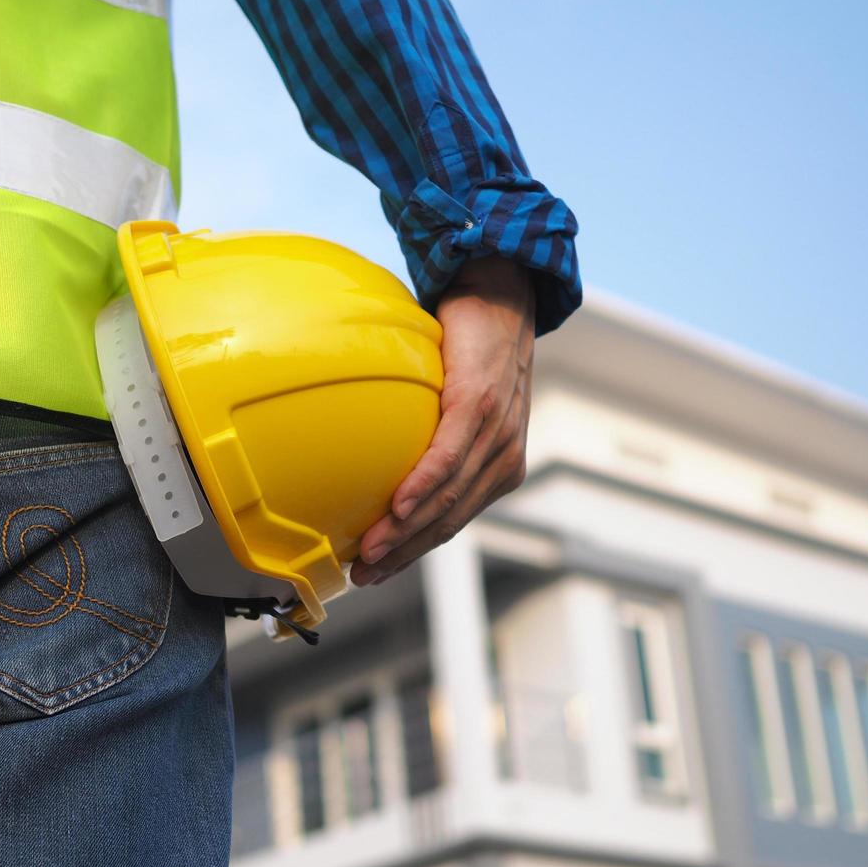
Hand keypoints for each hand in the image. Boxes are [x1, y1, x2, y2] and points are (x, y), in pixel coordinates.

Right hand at [352, 255, 535, 585]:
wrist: (501, 290)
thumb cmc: (474, 343)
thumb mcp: (460, 397)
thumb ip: (436, 432)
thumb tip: (384, 448)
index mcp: (500, 464)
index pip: (455, 520)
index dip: (417, 551)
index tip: (380, 570)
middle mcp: (503, 456)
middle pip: (450, 520)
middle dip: (405, 554)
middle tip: (364, 575)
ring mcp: (495, 433)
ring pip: (449, 498)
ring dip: (406, 531)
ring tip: (369, 553)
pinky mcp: (479, 404)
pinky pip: (448, 456)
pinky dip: (423, 486)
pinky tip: (398, 507)